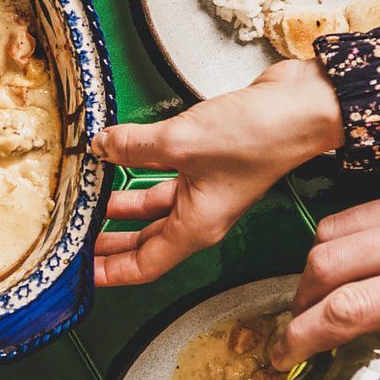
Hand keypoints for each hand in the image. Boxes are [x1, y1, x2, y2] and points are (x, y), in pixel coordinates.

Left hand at [92, 60, 342, 285]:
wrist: (301, 107)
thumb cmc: (260, 137)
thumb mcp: (180, 142)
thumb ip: (132, 146)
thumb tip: (101, 145)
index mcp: (196, 227)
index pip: (145, 265)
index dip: (111, 272)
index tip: (83, 272)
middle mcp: (202, 214)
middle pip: (146, 240)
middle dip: (110, 242)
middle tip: (77, 240)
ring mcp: (206, 188)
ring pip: (153, 206)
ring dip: (121, 205)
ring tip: (88, 202)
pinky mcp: (209, 161)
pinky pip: (165, 175)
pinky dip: (139, 171)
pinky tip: (117, 157)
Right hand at [275, 176, 379, 379]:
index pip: (347, 309)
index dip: (302, 337)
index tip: (284, 355)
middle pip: (326, 265)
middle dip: (298, 303)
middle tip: (298, 330)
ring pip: (333, 231)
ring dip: (314, 269)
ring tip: (318, 299)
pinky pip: (360, 211)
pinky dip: (342, 240)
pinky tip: (354, 266)